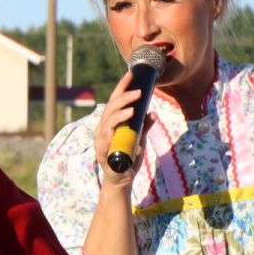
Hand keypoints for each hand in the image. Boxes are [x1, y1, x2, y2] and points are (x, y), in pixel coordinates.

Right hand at [92, 67, 148, 193]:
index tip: (131, 74)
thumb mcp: (140, 139)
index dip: (122, 87)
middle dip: (124, 96)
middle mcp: (103, 128)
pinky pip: (106, 136)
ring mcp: (101, 139)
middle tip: (139, 90)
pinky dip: (114, 127)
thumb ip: (144, 126)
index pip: (115, 101)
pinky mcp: (102, 150)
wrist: (122, 180)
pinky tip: (123, 122)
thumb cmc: (129, 158)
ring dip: (121, 110)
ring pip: (108, 119)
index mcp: (110, 123)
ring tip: (134, 105)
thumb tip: (152, 113)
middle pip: (110, 107)